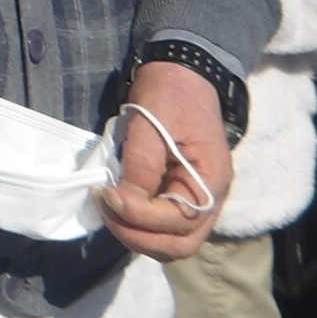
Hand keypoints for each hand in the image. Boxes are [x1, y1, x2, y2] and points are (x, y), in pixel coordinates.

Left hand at [98, 61, 231, 259]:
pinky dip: (140, 224)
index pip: (179, 221)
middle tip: (105, 210)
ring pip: (172, 240)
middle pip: (179, 243)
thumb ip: (141, 165)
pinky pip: (164, 224)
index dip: (139, 215)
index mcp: (211, 181)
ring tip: (108, 209)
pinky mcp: (180, 194)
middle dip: (138, 236)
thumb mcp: (152, 123)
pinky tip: (117, 205)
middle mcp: (210, 198)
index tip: (105, 194)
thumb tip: (123, 202)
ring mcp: (196, 199)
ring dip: (137, 234)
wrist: (182, 73)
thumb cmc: (170, 94)